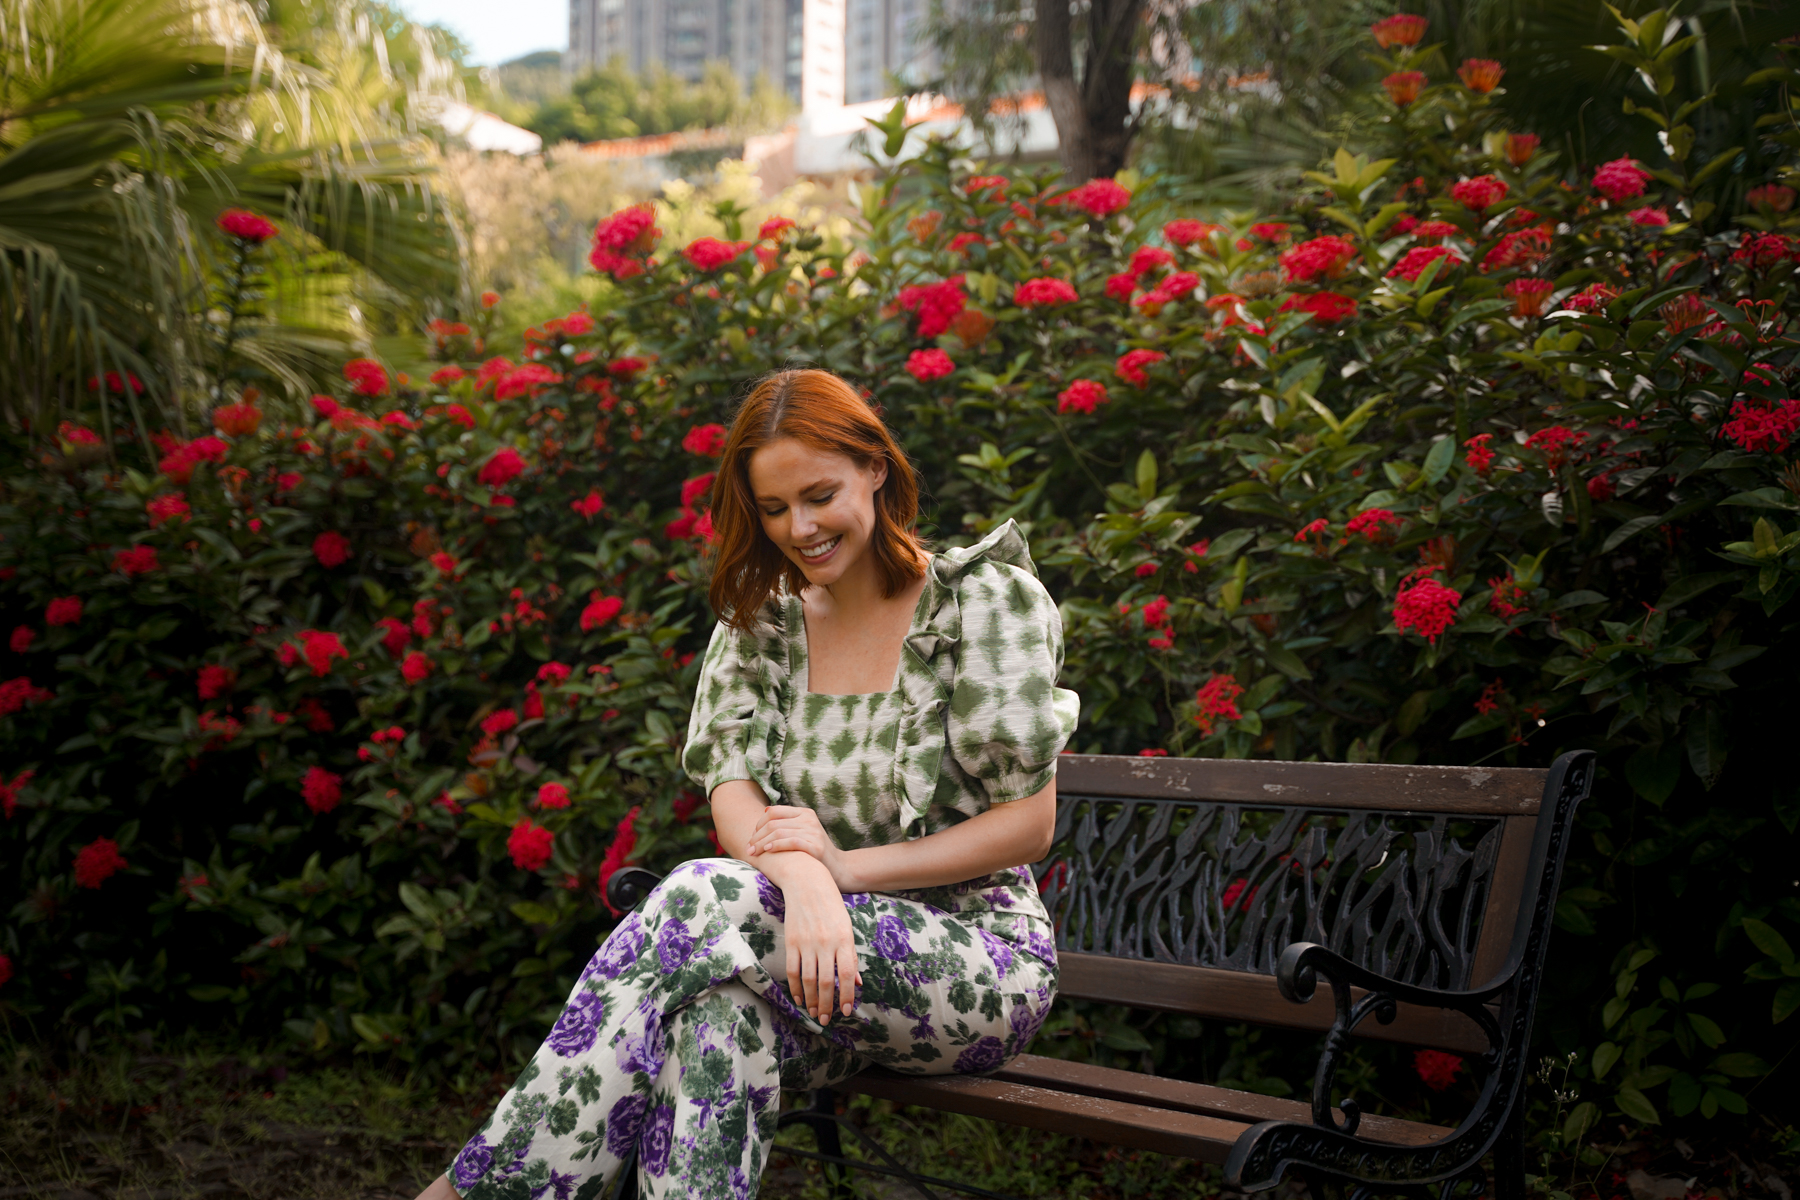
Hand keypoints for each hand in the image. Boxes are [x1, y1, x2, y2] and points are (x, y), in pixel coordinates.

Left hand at [746, 805, 853, 887]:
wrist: (838, 868)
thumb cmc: (813, 853)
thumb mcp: (802, 833)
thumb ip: (786, 824)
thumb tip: (764, 812)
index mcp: (804, 813)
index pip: (773, 811)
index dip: (758, 824)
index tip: (752, 838)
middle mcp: (809, 819)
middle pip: (773, 823)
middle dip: (756, 836)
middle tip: (748, 849)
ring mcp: (813, 832)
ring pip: (778, 832)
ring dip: (761, 843)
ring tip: (753, 853)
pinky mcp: (816, 846)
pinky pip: (791, 842)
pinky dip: (776, 845)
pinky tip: (767, 850)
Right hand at [778, 868, 861, 1023]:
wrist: (807, 883)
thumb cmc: (832, 907)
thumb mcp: (847, 928)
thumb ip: (851, 956)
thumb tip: (857, 983)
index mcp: (844, 939)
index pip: (846, 974)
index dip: (846, 995)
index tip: (846, 1011)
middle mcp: (825, 942)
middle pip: (825, 981)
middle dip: (827, 1004)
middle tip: (827, 1020)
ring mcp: (806, 942)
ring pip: (808, 980)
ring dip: (812, 1001)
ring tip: (815, 1013)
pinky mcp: (791, 942)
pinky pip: (792, 971)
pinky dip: (795, 988)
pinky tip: (800, 998)